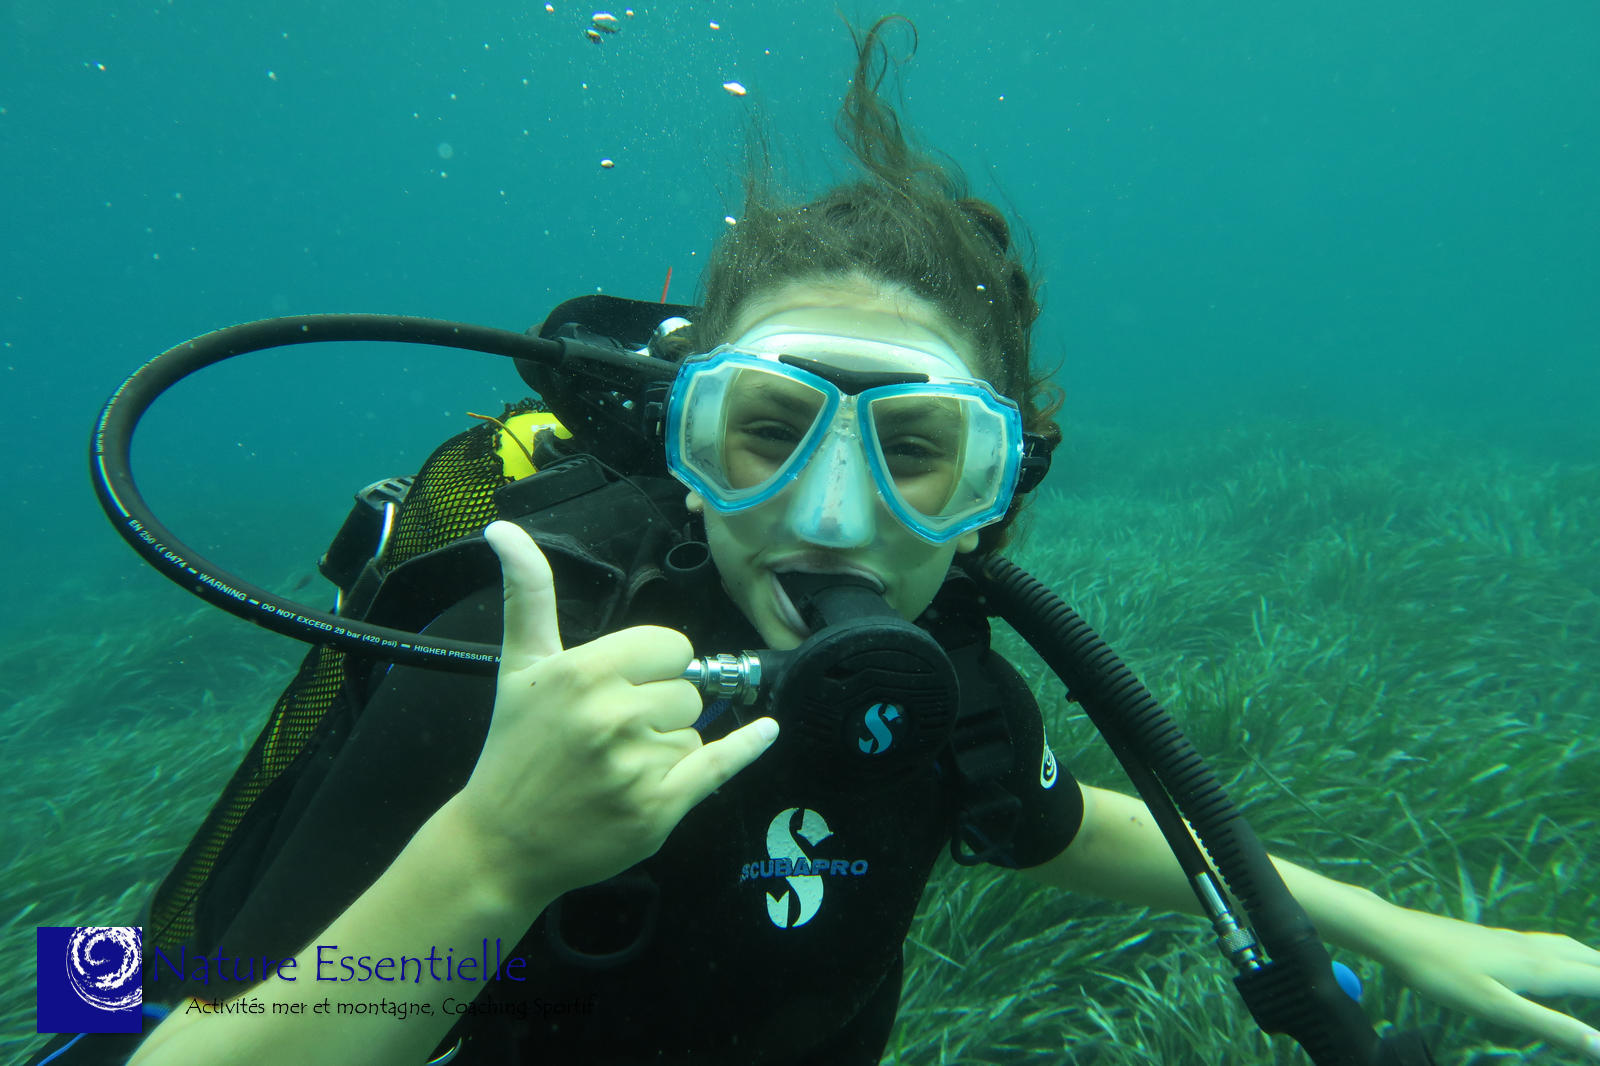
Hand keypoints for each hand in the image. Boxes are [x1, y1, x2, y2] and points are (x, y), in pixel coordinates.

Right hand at [453, 520, 777, 895]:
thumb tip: (504, 528)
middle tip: (613, 733)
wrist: (501, 844)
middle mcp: (614, 715)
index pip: (671, 646)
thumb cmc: (514, 750)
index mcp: (585, 672)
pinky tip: (766, 732)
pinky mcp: (659, 809)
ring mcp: (639, 766)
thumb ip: (528, 593)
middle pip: (688, 689)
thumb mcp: (520, 667)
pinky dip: (746, 749)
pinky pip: (720, 765)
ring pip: (695, 731)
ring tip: (619, 766)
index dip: (654, 665)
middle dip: (661, 707)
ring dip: (668, 746)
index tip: (624, 686)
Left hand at [1380, 907, 1599, 1059]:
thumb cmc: (1442, 974)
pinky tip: (1555, 956)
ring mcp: (1515, 941)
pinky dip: (1572, 953)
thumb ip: (1550, 1026)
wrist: (1398, 935)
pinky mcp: (1497, 940)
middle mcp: (1535, 949)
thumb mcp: (1497, 1008)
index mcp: (1542, 968)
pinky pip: (1550, 945)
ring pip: (1571, 948)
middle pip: (1592, 960)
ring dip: (1595, 960)